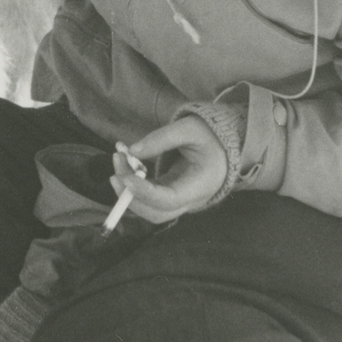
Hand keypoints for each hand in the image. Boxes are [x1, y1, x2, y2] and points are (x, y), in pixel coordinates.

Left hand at [110, 117, 227, 222]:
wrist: (226, 143)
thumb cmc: (211, 134)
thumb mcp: (189, 128)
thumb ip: (161, 139)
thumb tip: (132, 151)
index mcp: (201, 185)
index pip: (169, 199)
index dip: (144, 193)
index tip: (125, 177)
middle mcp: (191, 199)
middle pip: (156, 213)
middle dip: (131, 197)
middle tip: (115, 172)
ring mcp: (181, 199)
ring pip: (150, 207)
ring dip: (129, 191)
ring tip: (118, 159)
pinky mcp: (171, 193)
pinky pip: (150, 197)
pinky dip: (134, 184)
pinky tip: (126, 163)